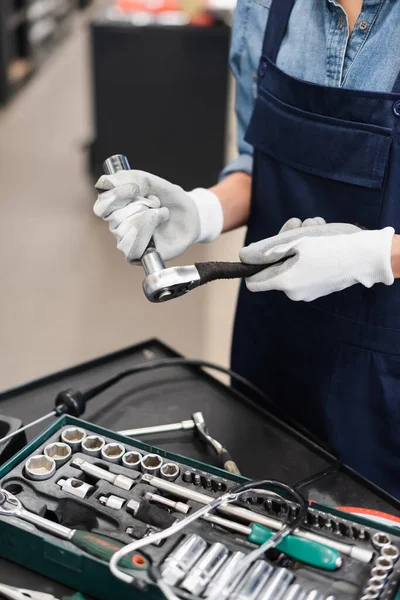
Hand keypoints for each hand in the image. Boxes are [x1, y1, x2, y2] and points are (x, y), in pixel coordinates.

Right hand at [94, 171, 222, 262]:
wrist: (190, 214)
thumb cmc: (167, 198)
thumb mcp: (149, 181)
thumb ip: (127, 178)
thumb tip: (105, 183)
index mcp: (114, 207)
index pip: (101, 204)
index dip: (116, 195)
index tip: (136, 188)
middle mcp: (116, 225)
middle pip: (115, 217)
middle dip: (141, 205)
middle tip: (155, 203)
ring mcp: (125, 241)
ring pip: (126, 231)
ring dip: (149, 218)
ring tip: (160, 215)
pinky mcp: (137, 255)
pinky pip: (132, 248)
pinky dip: (148, 233)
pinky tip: (158, 227)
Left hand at [240, 220, 393, 300]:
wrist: (365, 255)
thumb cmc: (329, 245)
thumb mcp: (294, 241)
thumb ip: (265, 250)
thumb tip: (244, 257)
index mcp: (284, 283)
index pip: (254, 283)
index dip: (253, 265)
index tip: (263, 249)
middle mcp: (294, 292)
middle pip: (274, 267)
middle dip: (282, 244)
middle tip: (297, 225)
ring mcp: (308, 292)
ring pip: (292, 263)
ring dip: (299, 242)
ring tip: (314, 228)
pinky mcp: (320, 286)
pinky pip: (306, 267)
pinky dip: (310, 252)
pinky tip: (322, 237)